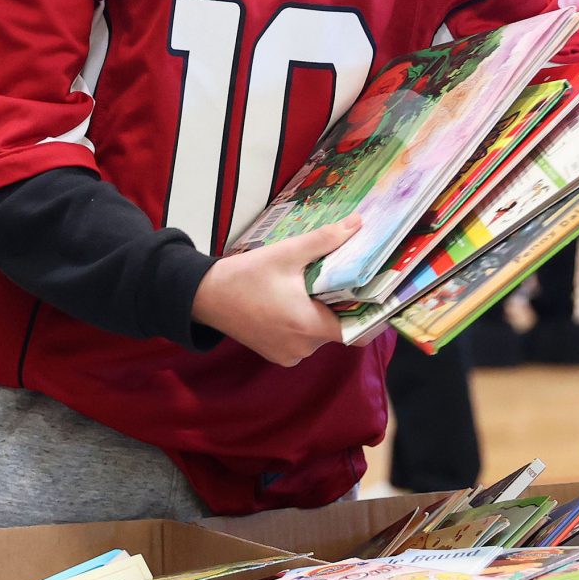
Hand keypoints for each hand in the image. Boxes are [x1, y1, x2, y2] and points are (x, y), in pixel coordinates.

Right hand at [193, 218, 361, 366]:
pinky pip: (302, 340)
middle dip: (340, 305)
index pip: (357, 331)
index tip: (375, 293)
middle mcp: (302, 348)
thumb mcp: (286, 254)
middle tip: (340, 278)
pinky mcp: (276, 354)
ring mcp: (288, 354)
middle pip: (338, 329)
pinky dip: (304, 322)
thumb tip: (357, 224)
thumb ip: (324, 241)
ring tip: (313, 286)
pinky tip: (294, 300)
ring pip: (320, 334)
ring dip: (321, 313)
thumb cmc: (245, 276)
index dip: (370, 314)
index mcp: (309, 326)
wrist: (203, 296)